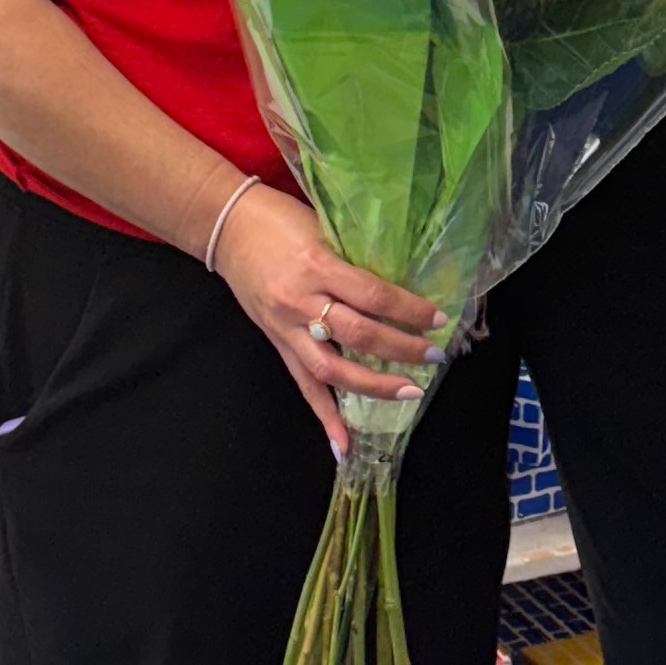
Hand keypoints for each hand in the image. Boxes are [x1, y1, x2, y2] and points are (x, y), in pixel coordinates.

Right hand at [211, 184, 443, 457]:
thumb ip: (354, 260)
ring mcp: (286, 326)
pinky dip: (324, 417)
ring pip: (333, 369)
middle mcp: (301, 300)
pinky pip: (303, 384)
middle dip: (401, 349)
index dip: (409, 310)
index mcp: (317, 264)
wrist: (227, 227)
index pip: (372, 295)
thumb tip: (399, 288)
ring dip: (373, 386)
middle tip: (434, 355)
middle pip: (358, 335)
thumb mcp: (323, 228)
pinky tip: (343, 445)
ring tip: (408, 393)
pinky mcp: (276, 342)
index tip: (438, 318)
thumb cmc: (281, 219)